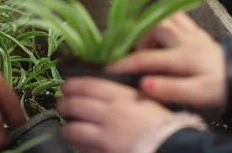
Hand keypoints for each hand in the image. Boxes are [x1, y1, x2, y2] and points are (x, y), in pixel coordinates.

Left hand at [58, 78, 172, 152]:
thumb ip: (127, 96)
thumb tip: (110, 94)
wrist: (170, 146)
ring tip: (65, 129)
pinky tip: (79, 146)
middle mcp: (109, 113)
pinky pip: (83, 149)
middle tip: (61, 104)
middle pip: (77, 105)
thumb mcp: (146, 101)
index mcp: (121, 96)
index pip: (90, 86)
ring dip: (67, 128)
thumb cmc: (163, 123)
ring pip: (74, 129)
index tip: (67, 86)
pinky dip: (79, 147)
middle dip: (65, 104)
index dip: (75, 85)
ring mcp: (104, 135)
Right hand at [108, 13, 226, 109]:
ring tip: (149, 44)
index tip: (109, 69)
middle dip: (140, 38)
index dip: (124, 63)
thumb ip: (170, 89)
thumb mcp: (197, 94)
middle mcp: (185, 39)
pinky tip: (164, 30)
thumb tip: (143, 84)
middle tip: (137, 54)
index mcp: (182, 56)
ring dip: (153, 25)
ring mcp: (192, 32)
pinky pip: (180, 15)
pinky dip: (167, 17)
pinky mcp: (199, 32)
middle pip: (154, 25)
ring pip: (166, 16)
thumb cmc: (220, 88)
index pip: (146, 58)